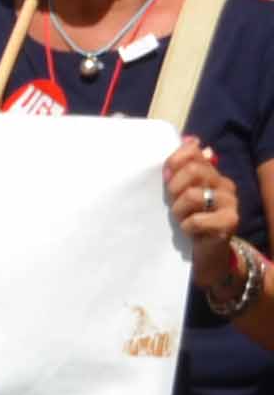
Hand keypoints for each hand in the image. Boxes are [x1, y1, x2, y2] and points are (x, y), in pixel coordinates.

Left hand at [165, 138, 242, 279]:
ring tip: (181, 219)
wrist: (207, 254)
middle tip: (172, 203)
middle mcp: (225, 184)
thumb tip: (190, 139)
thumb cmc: (189, 220)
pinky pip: (197, 219)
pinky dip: (187, 226)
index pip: (193, 152)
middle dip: (173, 188)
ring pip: (192, 195)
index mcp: (212, 173)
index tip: (164, 177)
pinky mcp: (230, 222)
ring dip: (178, 210)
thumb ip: (181, 168)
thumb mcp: (180, 193)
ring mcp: (230, 203)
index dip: (173, 162)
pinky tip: (190, 231)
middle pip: (192, 171)